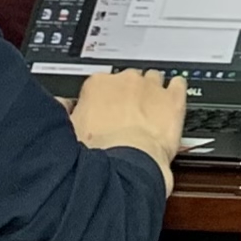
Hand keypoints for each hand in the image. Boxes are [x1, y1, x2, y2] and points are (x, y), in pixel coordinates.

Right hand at [66, 69, 187, 187]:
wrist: (126, 162)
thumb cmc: (98, 152)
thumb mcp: (70, 130)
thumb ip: (67, 112)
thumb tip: (62, 105)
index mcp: (98, 85)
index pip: (102, 82)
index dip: (105, 97)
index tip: (107, 108)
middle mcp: (125, 81)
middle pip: (129, 79)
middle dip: (129, 92)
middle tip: (128, 112)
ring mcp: (151, 88)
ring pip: (154, 78)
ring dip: (152, 89)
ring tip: (151, 105)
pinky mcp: (173, 99)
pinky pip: (179, 83)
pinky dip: (177, 88)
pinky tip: (174, 95)